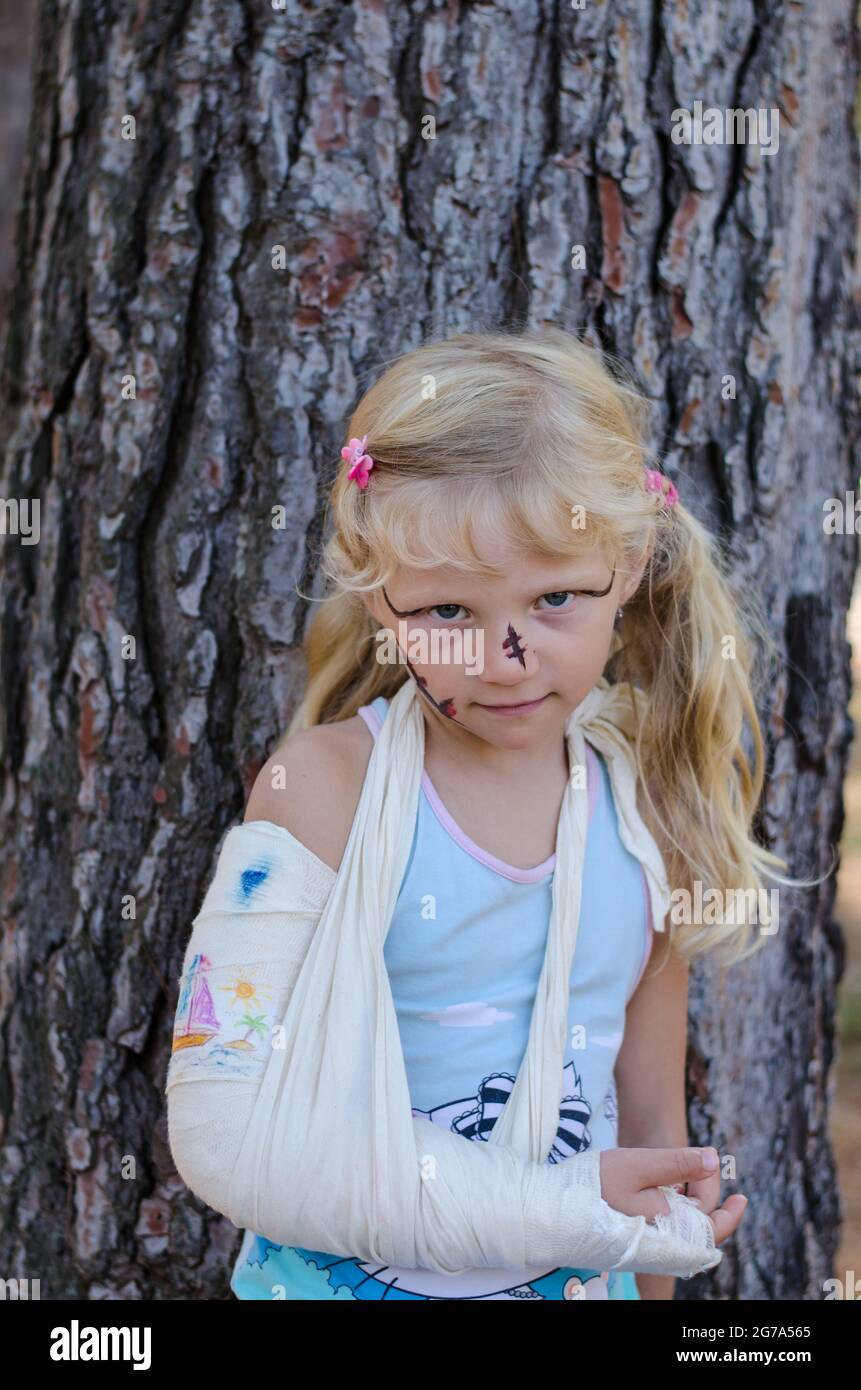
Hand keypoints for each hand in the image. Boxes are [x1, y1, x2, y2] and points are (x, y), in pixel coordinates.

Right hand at [600, 1146, 747, 1246]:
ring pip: (682, 1228)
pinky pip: (665, 1231)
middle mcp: (663, 1245)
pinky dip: (671, 1211)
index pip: (713, 1225)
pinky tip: (660, 1190)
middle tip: (699, 1163)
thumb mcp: (639, 1164)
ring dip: (688, 1204)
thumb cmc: (596, 1186)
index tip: (741, 1195)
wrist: (555, 1213)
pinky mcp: (634, 1245)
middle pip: (698, 1225)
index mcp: (671, 1228)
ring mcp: (648, 1248)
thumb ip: (678, 1163)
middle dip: (704, 1195)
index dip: (729, 1211)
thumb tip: (713, 1159)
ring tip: (679, 1175)